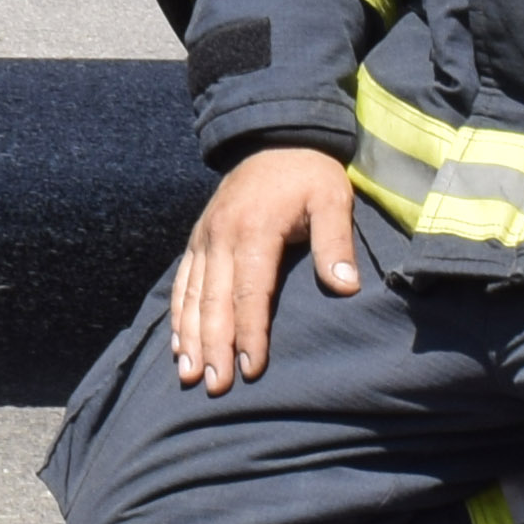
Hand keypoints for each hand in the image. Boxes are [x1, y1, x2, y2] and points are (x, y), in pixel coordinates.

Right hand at [166, 146, 361, 388]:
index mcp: (254, 229)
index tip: (251, 368)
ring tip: (189, 375)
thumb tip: (345, 286)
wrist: (274, 138)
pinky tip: (178, 345)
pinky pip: (182, 283)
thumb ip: (335, 242)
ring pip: (192, 296)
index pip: (250, 291)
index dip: (249, 332)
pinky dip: (178, 316)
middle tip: (215, 386)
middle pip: (214, 300)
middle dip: (214, 346)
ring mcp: (204, 238)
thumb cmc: (308, 174)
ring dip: (190, 338)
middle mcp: (221, 236)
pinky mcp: (197, 240)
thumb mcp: (332, 198)